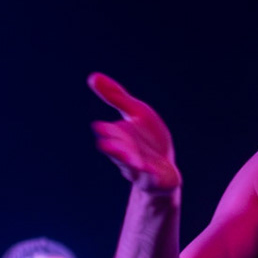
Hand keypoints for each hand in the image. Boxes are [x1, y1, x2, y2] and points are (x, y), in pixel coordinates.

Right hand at [89, 73, 181, 193]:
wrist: (165, 170)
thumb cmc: (147, 140)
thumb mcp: (136, 112)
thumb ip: (116, 96)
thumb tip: (92, 76)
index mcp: (120, 137)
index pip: (111, 133)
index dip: (107, 131)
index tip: (100, 126)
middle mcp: (126, 154)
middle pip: (119, 151)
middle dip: (114, 148)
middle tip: (106, 145)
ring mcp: (140, 170)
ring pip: (132, 167)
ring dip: (129, 163)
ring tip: (130, 159)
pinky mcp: (154, 181)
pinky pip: (151, 180)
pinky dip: (149, 176)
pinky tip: (150, 171)